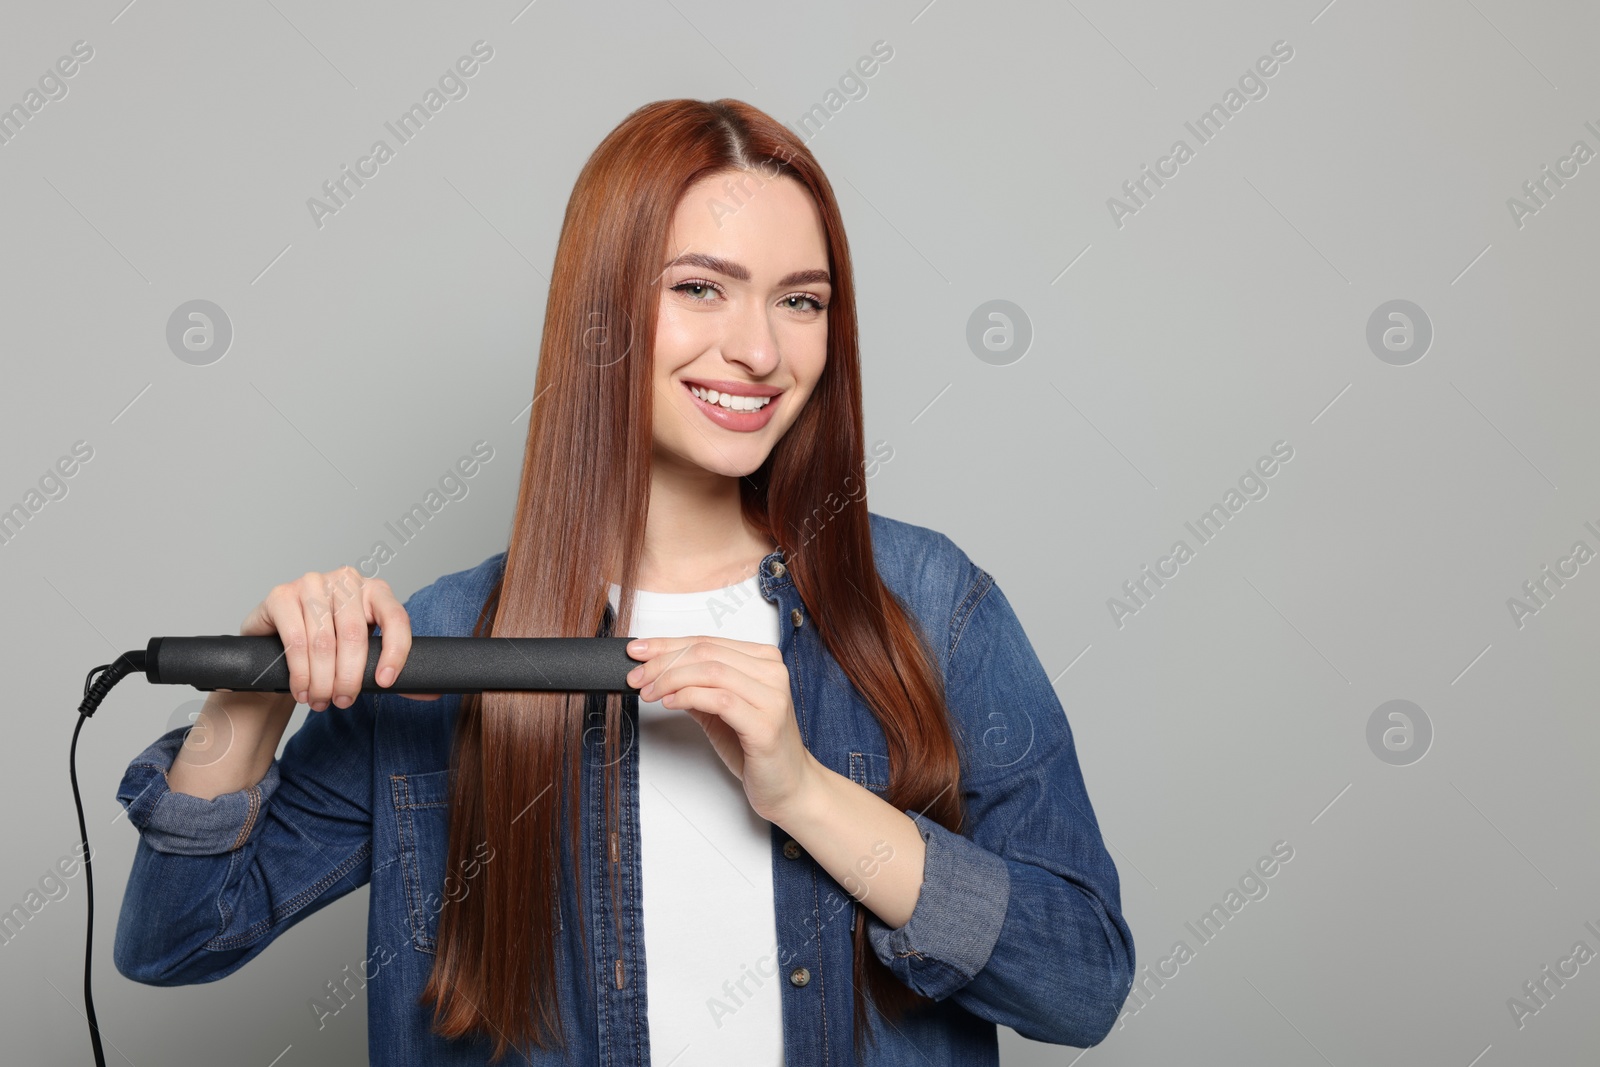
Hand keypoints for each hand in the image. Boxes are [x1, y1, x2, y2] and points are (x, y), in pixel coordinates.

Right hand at [239, 565, 440, 710]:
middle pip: (356, 634)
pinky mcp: (281, 594)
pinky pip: (295, 639)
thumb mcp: (364, 655)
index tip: (385, 682)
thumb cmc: (330, 647)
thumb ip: (393, 670)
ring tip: (321, 700)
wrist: (279, 642)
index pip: (396, 618)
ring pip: (324, 641)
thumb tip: (432, 693)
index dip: (395, 653)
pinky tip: (302, 689)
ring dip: (322, 680)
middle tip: (343, 701)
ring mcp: (312, 583)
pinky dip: (300, 672)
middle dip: (350, 677)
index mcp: (376, 591)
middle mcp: (346, 580)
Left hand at [625, 636, 820, 822]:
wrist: (789, 786)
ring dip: (670, 680)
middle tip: (636, 676)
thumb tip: (657, 671)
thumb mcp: (720, 711)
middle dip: (662, 662)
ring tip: (649, 692)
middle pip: (706, 653)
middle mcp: (772, 672)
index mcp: (764, 660)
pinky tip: (670, 703)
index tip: (638, 652)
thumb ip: (696, 687)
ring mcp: (772, 697)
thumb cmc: (756, 748)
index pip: (707, 641)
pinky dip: (688, 697)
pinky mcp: (765, 724)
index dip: (667, 644)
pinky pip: (720, 700)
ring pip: (710, 671)